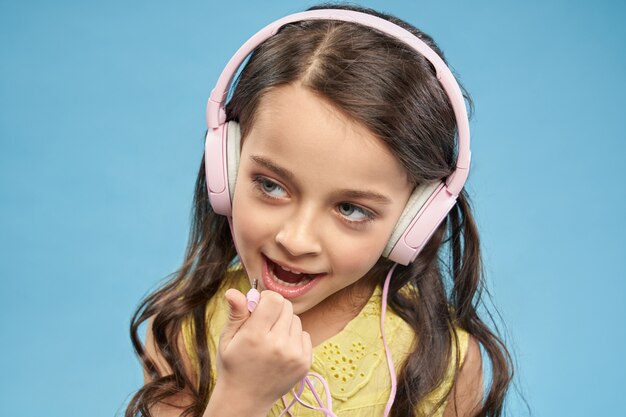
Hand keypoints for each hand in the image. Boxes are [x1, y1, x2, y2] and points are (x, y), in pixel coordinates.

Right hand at [215, 288, 312, 407]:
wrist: (245, 399)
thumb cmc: (233, 364)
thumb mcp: (227, 338)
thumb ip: (236, 313)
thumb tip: (233, 290)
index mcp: (255, 336)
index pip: (274, 299)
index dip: (266, 299)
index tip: (259, 308)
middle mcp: (278, 345)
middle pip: (287, 307)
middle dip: (275, 310)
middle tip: (263, 325)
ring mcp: (294, 355)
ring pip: (296, 320)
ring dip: (285, 324)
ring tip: (271, 340)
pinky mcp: (304, 363)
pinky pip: (305, 335)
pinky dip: (294, 338)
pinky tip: (281, 350)